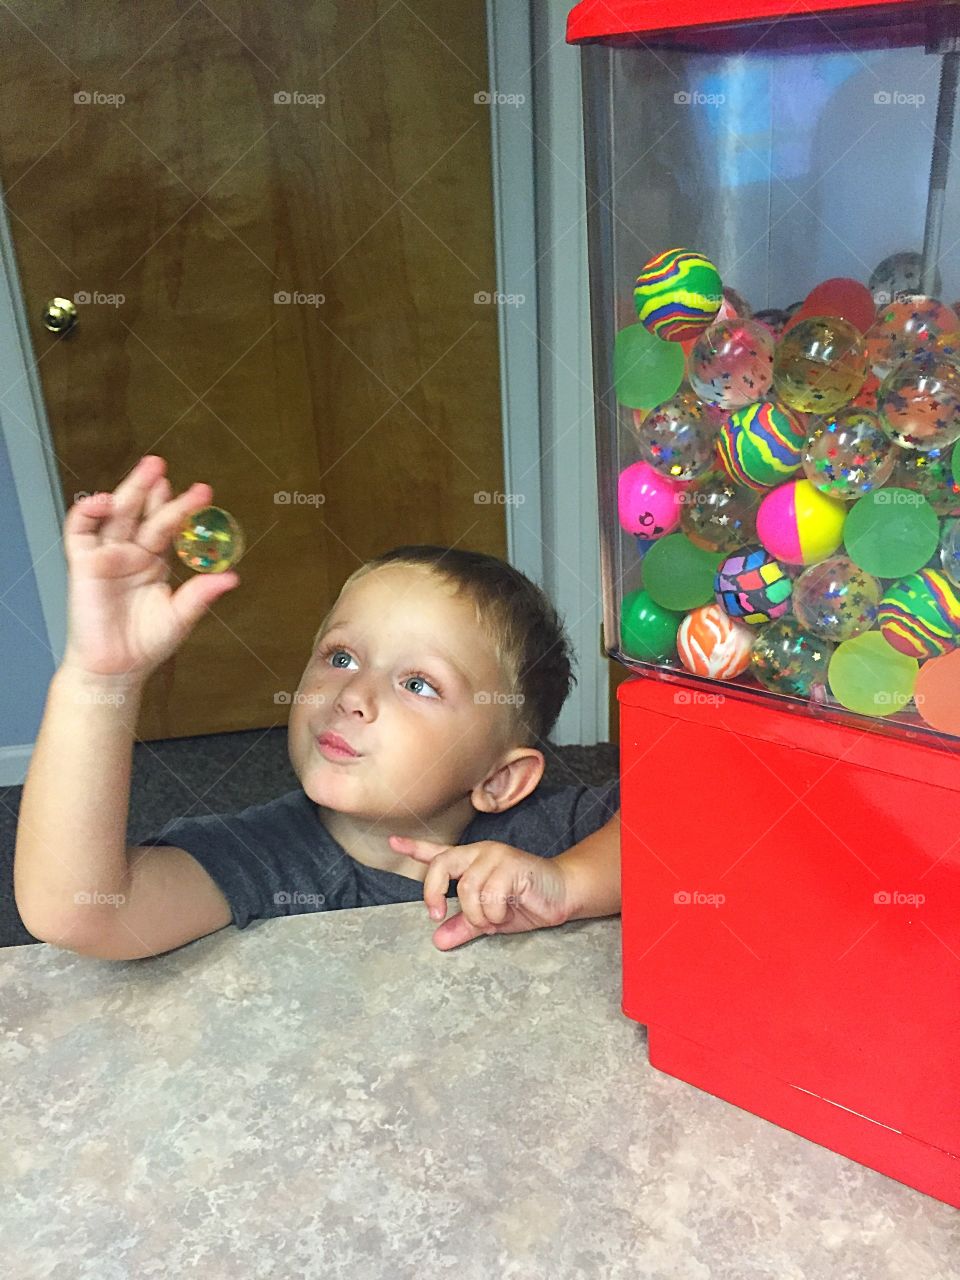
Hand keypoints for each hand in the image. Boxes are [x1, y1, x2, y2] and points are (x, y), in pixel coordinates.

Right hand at [61, 455, 239, 682]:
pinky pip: (80, 530)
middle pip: (142, 512)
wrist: (115, 669)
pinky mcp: (83, 563)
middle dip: (154, 489)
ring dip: (131, 490)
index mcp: (154, 562)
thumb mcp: (180, 617)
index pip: (169, 527)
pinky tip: (107, 501)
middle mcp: (130, 553)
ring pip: (117, 514)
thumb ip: (201, 595)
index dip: (183, 509)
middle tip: (167, 466)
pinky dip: (90, 511)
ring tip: (149, 470)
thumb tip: (232, 577)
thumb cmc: (145, 644)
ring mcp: (106, 556)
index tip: (204, 495)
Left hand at [388, 836, 571, 949]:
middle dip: (433, 893)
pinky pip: (489, 895)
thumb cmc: (526, 903)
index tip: (392, 841)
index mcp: (471, 863)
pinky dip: (494, 913)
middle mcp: (479, 853)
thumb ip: (463, 926)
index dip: (414, 848)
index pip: (438, 853)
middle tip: (437, 914)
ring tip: (493, 920)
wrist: (562, 895)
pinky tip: (506, 913)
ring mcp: (495, 856)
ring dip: (477, 914)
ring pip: (466, 889)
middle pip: (441, 866)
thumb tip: (439, 940)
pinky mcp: (511, 864)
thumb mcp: (488, 919)